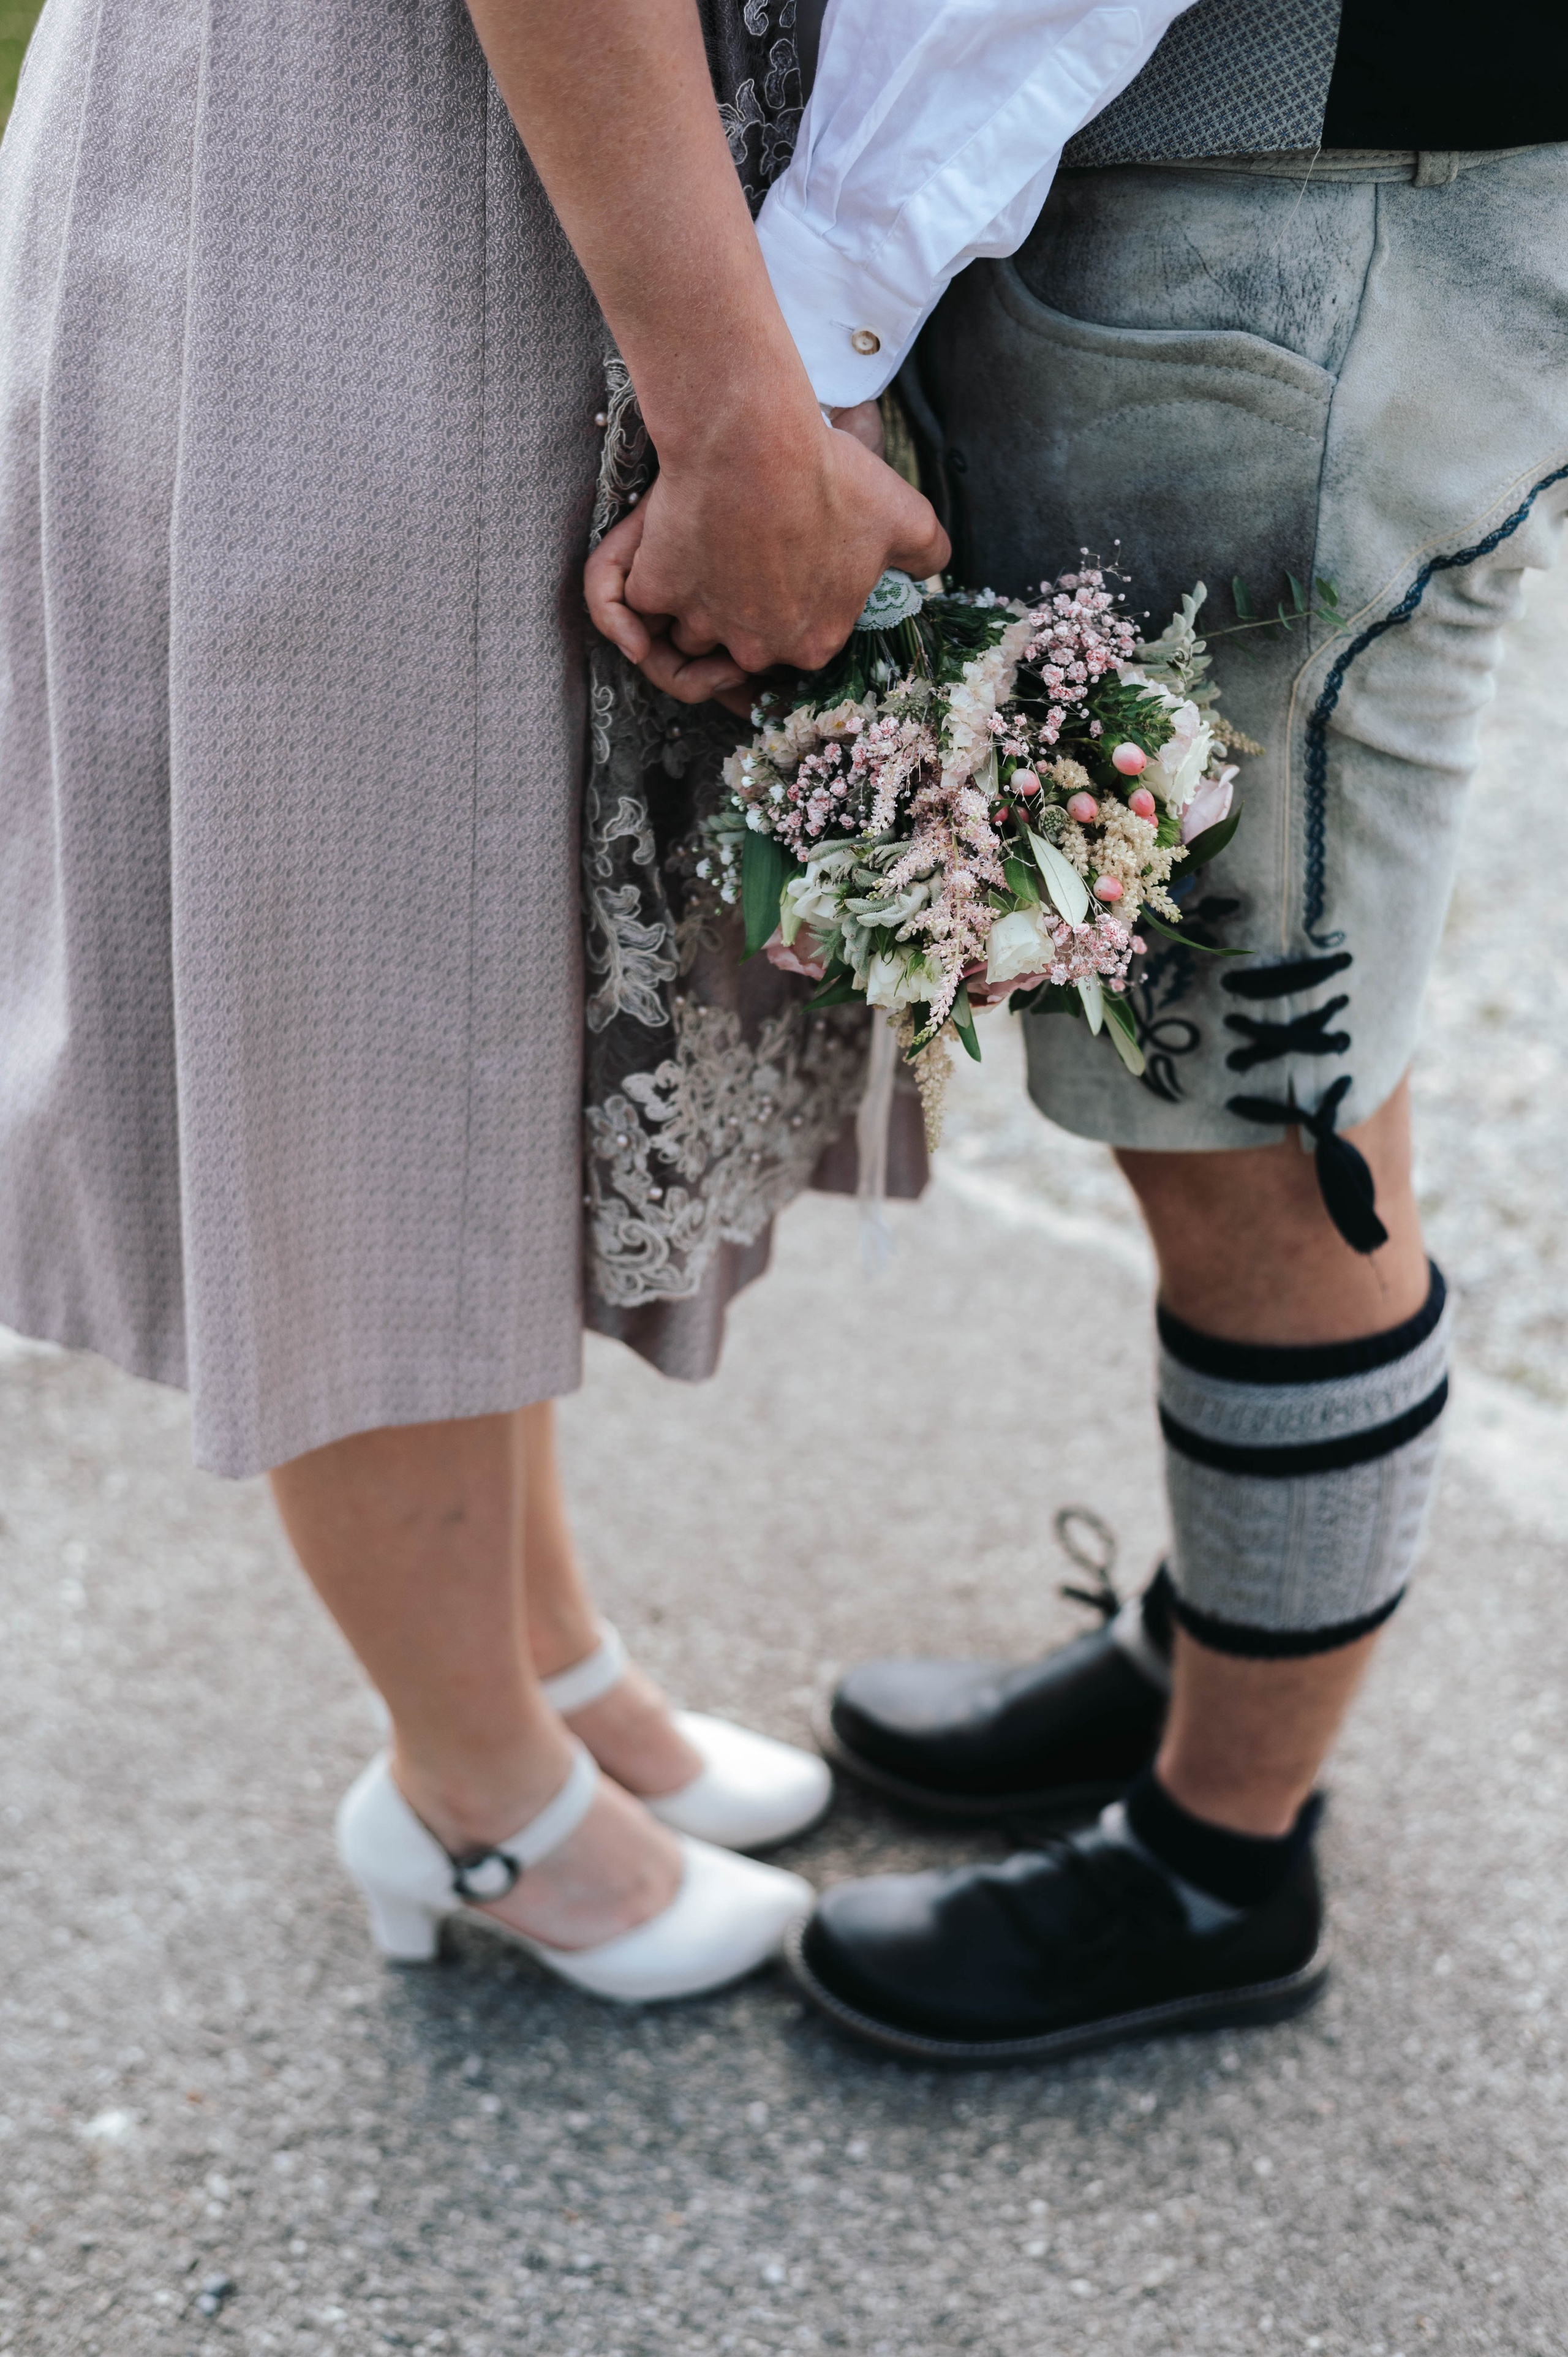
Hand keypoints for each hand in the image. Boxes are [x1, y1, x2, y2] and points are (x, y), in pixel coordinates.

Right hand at [584, 407, 948, 704]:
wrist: (753, 438)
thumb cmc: (830, 477)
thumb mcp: (904, 516)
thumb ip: (927, 554)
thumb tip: (933, 570)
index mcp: (815, 642)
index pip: (802, 643)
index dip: (799, 604)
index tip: (795, 567)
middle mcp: (758, 648)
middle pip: (745, 642)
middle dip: (747, 609)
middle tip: (753, 553)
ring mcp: (705, 624)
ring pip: (695, 627)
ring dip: (701, 597)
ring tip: (715, 546)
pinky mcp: (658, 592)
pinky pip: (647, 600)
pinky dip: (655, 578)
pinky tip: (675, 543)